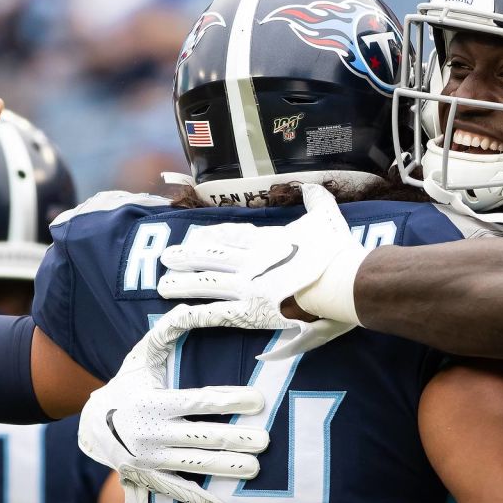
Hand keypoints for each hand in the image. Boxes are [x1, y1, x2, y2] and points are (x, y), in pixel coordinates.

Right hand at [78, 299, 277, 502]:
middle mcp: (152, 433)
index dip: (230, 400)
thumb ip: (169, 331)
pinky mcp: (151, 478)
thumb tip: (193, 305)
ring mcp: (152, 459)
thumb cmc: (127, 384)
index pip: (199, 401)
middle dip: (235, 438)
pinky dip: (201, 500)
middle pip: (202, 436)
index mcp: (154, 402)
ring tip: (255, 466)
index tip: (258, 400)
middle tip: (264, 439)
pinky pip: (179, 490)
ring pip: (195, 463)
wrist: (91, 426)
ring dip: (226, 467)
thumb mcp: (142, 355)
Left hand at [157, 183, 366, 359]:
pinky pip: (214, 314)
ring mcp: (246, 286)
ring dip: (182, 283)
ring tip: (162, 284)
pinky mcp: (249, 312)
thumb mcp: (327, 217)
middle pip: (210, 256)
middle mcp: (250, 261)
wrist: (340, 281)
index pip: (231, 235)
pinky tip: (174, 317)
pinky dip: (193, 315)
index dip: (212, 235)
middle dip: (187, 256)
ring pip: (206, 283)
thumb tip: (311, 185)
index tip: (196, 234)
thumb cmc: (336, 252)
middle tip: (166, 256)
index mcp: (267, 240)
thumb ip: (317, 201)